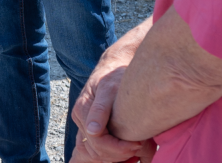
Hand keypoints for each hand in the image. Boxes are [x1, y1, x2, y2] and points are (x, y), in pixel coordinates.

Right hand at [72, 31, 147, 161]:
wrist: (113, 66)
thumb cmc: (114, 75)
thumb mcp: (109, 88)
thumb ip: (100, 109)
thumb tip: (93, 130)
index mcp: (82, 110)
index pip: (97, 141)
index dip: (117, 147)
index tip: (138, 144)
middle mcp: (80, 119)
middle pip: (95, 150)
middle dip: (118, 154)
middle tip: (140, 147)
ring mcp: (84, 124)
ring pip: (94, 153)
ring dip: (114, 156)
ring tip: (135, 150)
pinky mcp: (91, 126)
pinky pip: (96, 149)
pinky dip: (111, 154)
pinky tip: (127, 152)